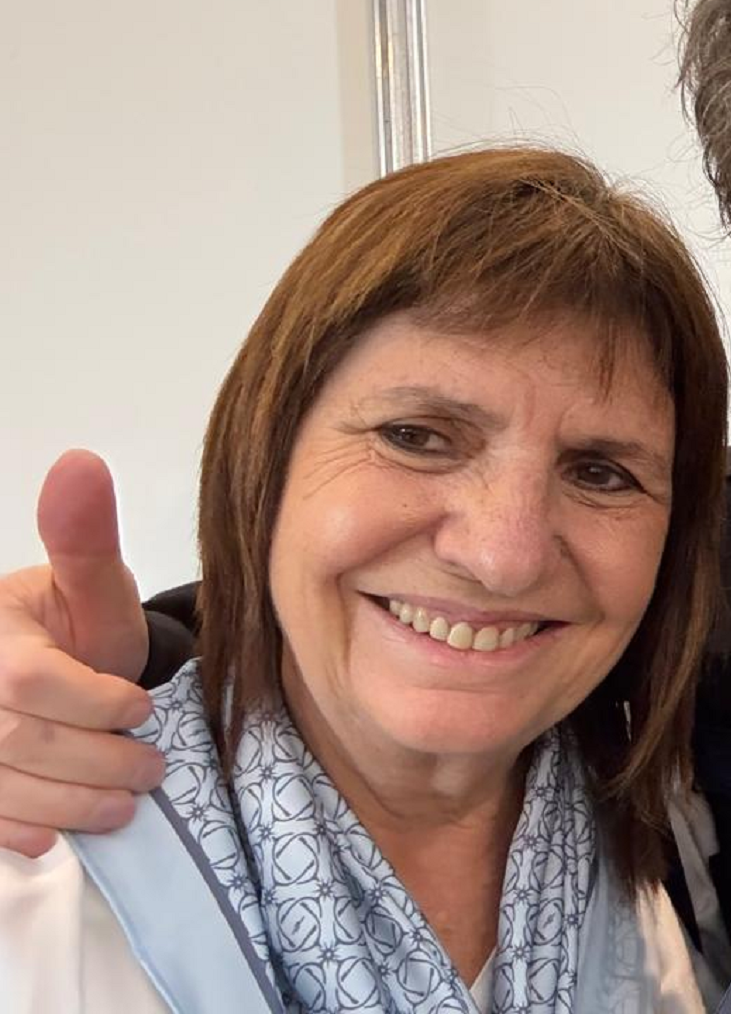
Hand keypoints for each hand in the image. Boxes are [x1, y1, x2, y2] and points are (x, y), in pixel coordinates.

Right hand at [0, 451, 164, 855]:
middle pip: (17, 739)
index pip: (29, 682)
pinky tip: (53, 832)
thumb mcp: (94, 586)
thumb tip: (80, 464)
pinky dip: (15, 831)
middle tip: (149, 770)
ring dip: (69, 804)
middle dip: (96, 762)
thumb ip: (87, 539)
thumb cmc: (77, 627)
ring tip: (123, 803)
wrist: (55, 669)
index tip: (141, 708)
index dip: (95, 702)